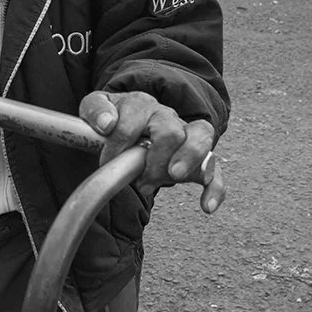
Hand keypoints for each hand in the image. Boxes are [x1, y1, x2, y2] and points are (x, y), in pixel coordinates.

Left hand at [80, 91, 224, 213]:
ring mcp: (185, 136)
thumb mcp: (96, 107)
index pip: (133, 121)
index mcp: (141, 105)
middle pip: (171, 131)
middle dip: (155, 159)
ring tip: (174, 176)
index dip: (118, 144)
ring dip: (189, 158)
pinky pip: (214, 171)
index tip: (107, 161)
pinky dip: (215, 188)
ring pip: (201, 137)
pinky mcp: (197, 159)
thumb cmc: (113, 117)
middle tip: (140, 179)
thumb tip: (107, 123)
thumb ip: (96, 110)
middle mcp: (166, 117)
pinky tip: (207, 206)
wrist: (131, 120)